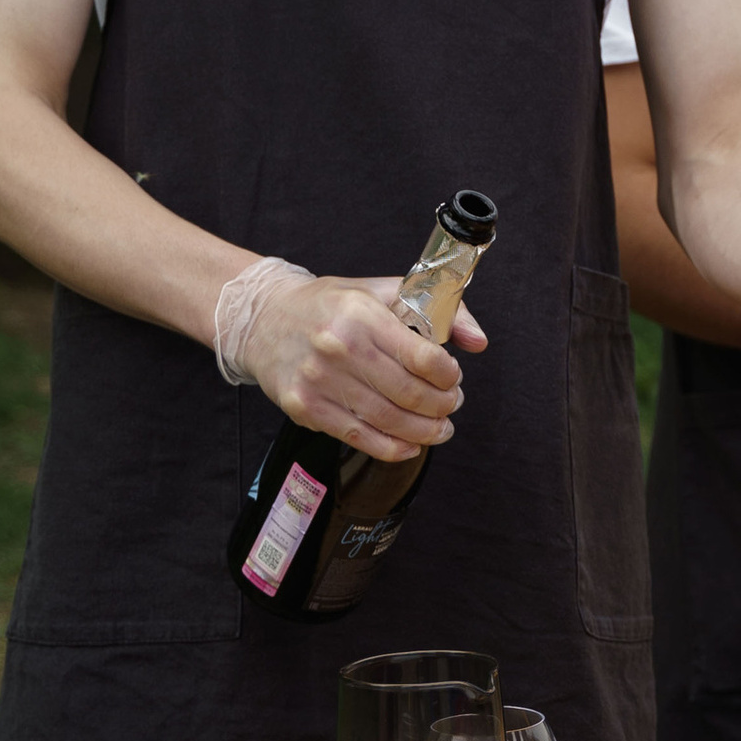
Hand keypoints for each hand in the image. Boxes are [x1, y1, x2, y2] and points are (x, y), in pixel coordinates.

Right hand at [241, 273, 486, 462]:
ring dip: (424, 432)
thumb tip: (478, 341)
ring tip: (438, 428)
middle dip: (442, 406)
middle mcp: (338, 347)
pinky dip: (393, 448)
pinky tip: (410, 445)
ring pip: (389, 421)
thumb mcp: (381, 292)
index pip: (423, 358)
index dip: (449, 376)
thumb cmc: (328, 306)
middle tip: (450, 405)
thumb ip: (438, 311)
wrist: (262, 320)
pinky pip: (360, 438)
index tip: (454, 378)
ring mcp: (319, 381)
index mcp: (361, 315)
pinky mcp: (305, 408)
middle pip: (410, 394)